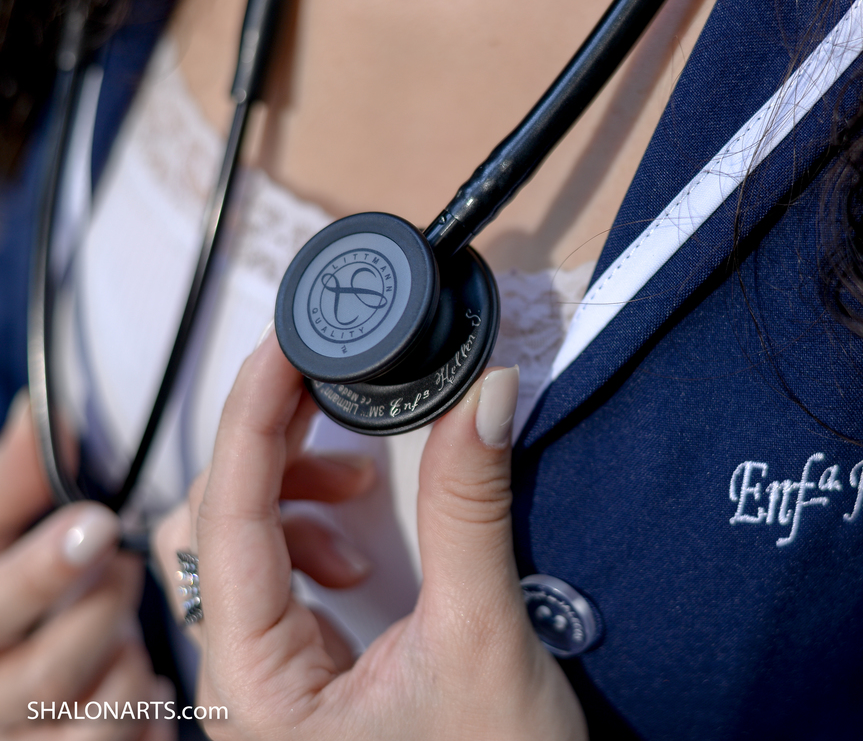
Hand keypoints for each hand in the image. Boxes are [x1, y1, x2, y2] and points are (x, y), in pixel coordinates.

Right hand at [0, 394, 174, 740]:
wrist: (6, 683)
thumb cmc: (7, 597)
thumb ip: (15, 482)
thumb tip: (46, 411)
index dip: (42, 568)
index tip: (96, 524)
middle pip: (48, 668)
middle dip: (102, 607)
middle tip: (118, 566)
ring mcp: (26, 735)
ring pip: (101, 707)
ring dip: (127, 655)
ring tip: (120, 622)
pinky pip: (126, 738)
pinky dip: (143, 702)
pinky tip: (142, 677)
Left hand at [151, 335, 585, 740]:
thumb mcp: (483, 637)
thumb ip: (470, 510)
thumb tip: (484, 397)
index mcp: (257, 686)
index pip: (225, 518)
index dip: (251, 416)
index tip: (288, 343)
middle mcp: (242, 682)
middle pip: (211, 524)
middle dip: (272, 448)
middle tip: (333, 385)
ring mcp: (268, 679)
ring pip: (233, 549)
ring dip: (290, 493)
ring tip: (360, 488)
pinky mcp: (302, 673)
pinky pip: (270, 578)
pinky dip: (308, 535)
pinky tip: (358, 548)